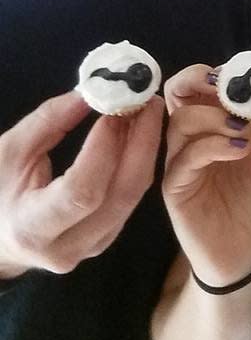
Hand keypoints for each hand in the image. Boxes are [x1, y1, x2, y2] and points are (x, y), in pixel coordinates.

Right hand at [0, 91, 163, 276]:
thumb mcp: (10, 151)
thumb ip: (49, 121)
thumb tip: (91, 92)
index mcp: (33, 227)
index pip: (82, 191)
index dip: (104, 148)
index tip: (114, 110)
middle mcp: (68, 247)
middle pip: (121, 195)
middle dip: (141, 143)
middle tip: (147, 102)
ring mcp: (92, 248)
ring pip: (133, 197)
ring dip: (145, 150)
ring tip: (146, 111)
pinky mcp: (106, 240)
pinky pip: (131, 200)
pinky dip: (138, 163)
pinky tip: (138, 135)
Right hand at [164, 64, 250, 286]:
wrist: (244, 253)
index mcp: (212, 125)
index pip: (202, 85)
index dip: (222, 72)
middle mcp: (191, 137)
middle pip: (177, 92)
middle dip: (199, 79)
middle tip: (227, 85)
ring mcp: (180, 160)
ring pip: (180, 120)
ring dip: (213, 115)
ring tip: (243, 128)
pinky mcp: (175, 186)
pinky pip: (185, 157)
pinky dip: (212, 146)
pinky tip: (239, 151)